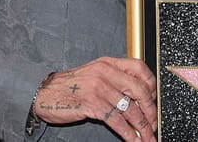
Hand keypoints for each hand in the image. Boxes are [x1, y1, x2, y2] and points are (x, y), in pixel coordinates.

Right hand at [31, 56, 157, 141]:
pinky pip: (116, 120)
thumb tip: (136, 94)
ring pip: (130, 108)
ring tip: (148, 137)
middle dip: (151, 110)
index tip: (154, 99)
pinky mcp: (92, 104)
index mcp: (108, 63)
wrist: (43, 94)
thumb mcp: (93, 74)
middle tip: (154, 123)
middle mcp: (105, 72)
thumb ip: (113, 78)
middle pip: (139, 89)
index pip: (139, 67)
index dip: (151, 84)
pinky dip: (128, 133)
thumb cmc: (68, 86)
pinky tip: (133, 140)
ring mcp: (99, 88)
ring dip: (143, 126)